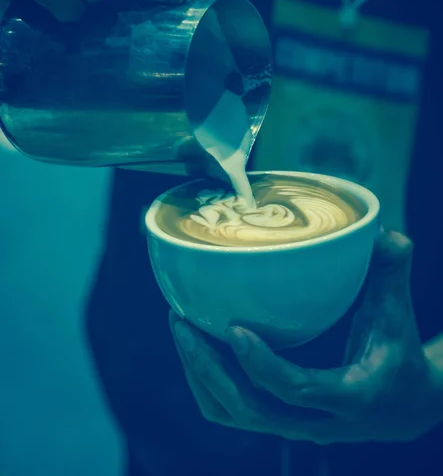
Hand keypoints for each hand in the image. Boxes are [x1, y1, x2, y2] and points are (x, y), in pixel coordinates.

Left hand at [171, 231, 442, 443]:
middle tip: (181, 321)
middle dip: (208, 367)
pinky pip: (229, 409)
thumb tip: (383, 234)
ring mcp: (291, 423)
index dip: (262, 365)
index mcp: (347, 396)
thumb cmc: (397, 354)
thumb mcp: (398, 314)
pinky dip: (205, 381)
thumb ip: (392, 274)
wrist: (400, 403)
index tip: (233, 329)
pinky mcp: (275, 418)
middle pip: (249, 409)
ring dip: (199, 373)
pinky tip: (195, 344)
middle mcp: (314, 420)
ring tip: (180, 327)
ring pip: (231, 412)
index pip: (296, 390)